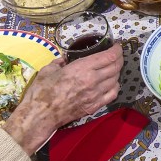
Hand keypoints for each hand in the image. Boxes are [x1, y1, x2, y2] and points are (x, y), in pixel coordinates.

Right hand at [3, 43, 122, 153]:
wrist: (40, 115)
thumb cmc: (42, 90)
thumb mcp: (49, 69)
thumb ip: (59, 61)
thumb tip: (64, 59)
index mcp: (82, 68)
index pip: (108, 57)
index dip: (116, 50)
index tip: (117, 46)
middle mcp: (93, 80)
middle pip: (115, 67)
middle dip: (119, 59)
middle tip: (117, 55)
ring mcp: (95, 94)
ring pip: (115, 80)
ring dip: (117, 72)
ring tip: (113, 68)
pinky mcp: (95, 106)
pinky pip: (112, 94)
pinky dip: (115, 86)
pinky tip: (112, 83)